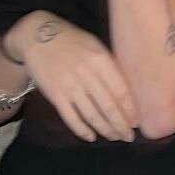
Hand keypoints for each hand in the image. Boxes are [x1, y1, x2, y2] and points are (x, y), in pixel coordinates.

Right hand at [6, 13, 138, 141]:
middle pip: (108, 106)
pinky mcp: (55, 95)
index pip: (120, 90)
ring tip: (114, 137)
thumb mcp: (94, 45)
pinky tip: (91, 137)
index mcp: (100, 59)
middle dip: (121, 124)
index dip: (130, 109)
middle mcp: (86, 73)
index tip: (137, 121)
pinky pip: (71, 118)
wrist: (37, 37)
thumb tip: (128, 89)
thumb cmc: (72, 40)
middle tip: (129, 137)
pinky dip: (82, 130)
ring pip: (91, 115)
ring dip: (105, 129)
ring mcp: (69, 86)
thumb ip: (109, 65)